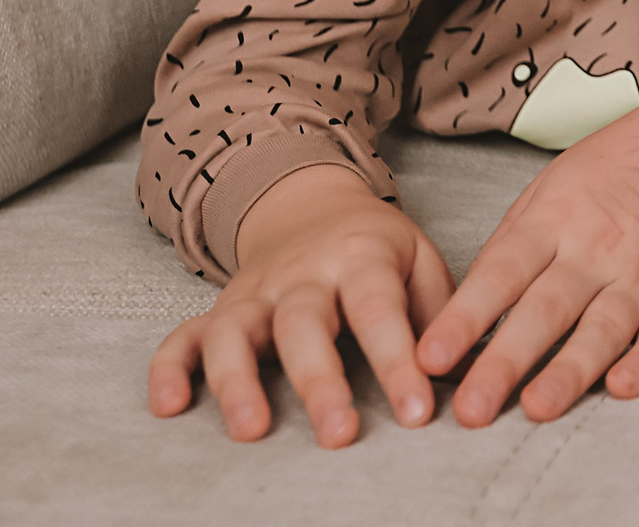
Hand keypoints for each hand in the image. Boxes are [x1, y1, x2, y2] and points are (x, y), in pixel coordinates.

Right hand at [147, 161, 452, 446]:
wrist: (311, 203)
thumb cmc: (377, 249)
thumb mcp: (421, 260)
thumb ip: (441, 314)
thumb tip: (468, 374)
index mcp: (361, 255)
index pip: (379, 310)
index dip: (397, 362)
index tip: (417, 414)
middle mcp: (301, 272)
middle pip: (303, 323)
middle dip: (319, 381)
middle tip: (339, 436)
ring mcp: (254, 291)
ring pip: (235, 331)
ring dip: (238, 381)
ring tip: (251, 431)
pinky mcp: (218, 309)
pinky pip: (183, 336)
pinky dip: (169, 368)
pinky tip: (170, 407)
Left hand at [415, 97, 638, 424]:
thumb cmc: (610, 171)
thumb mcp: (548, 190)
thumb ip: (512, 246)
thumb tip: (468, 310)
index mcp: (553, 222)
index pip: (500, 275)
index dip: (464, 318)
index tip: (428, 358)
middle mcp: (595, 249)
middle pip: (544, 311)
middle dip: (504, 362)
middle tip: (471, 411)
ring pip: (601, 329)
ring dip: (569, 371)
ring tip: (537, 408)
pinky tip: (623, 386)